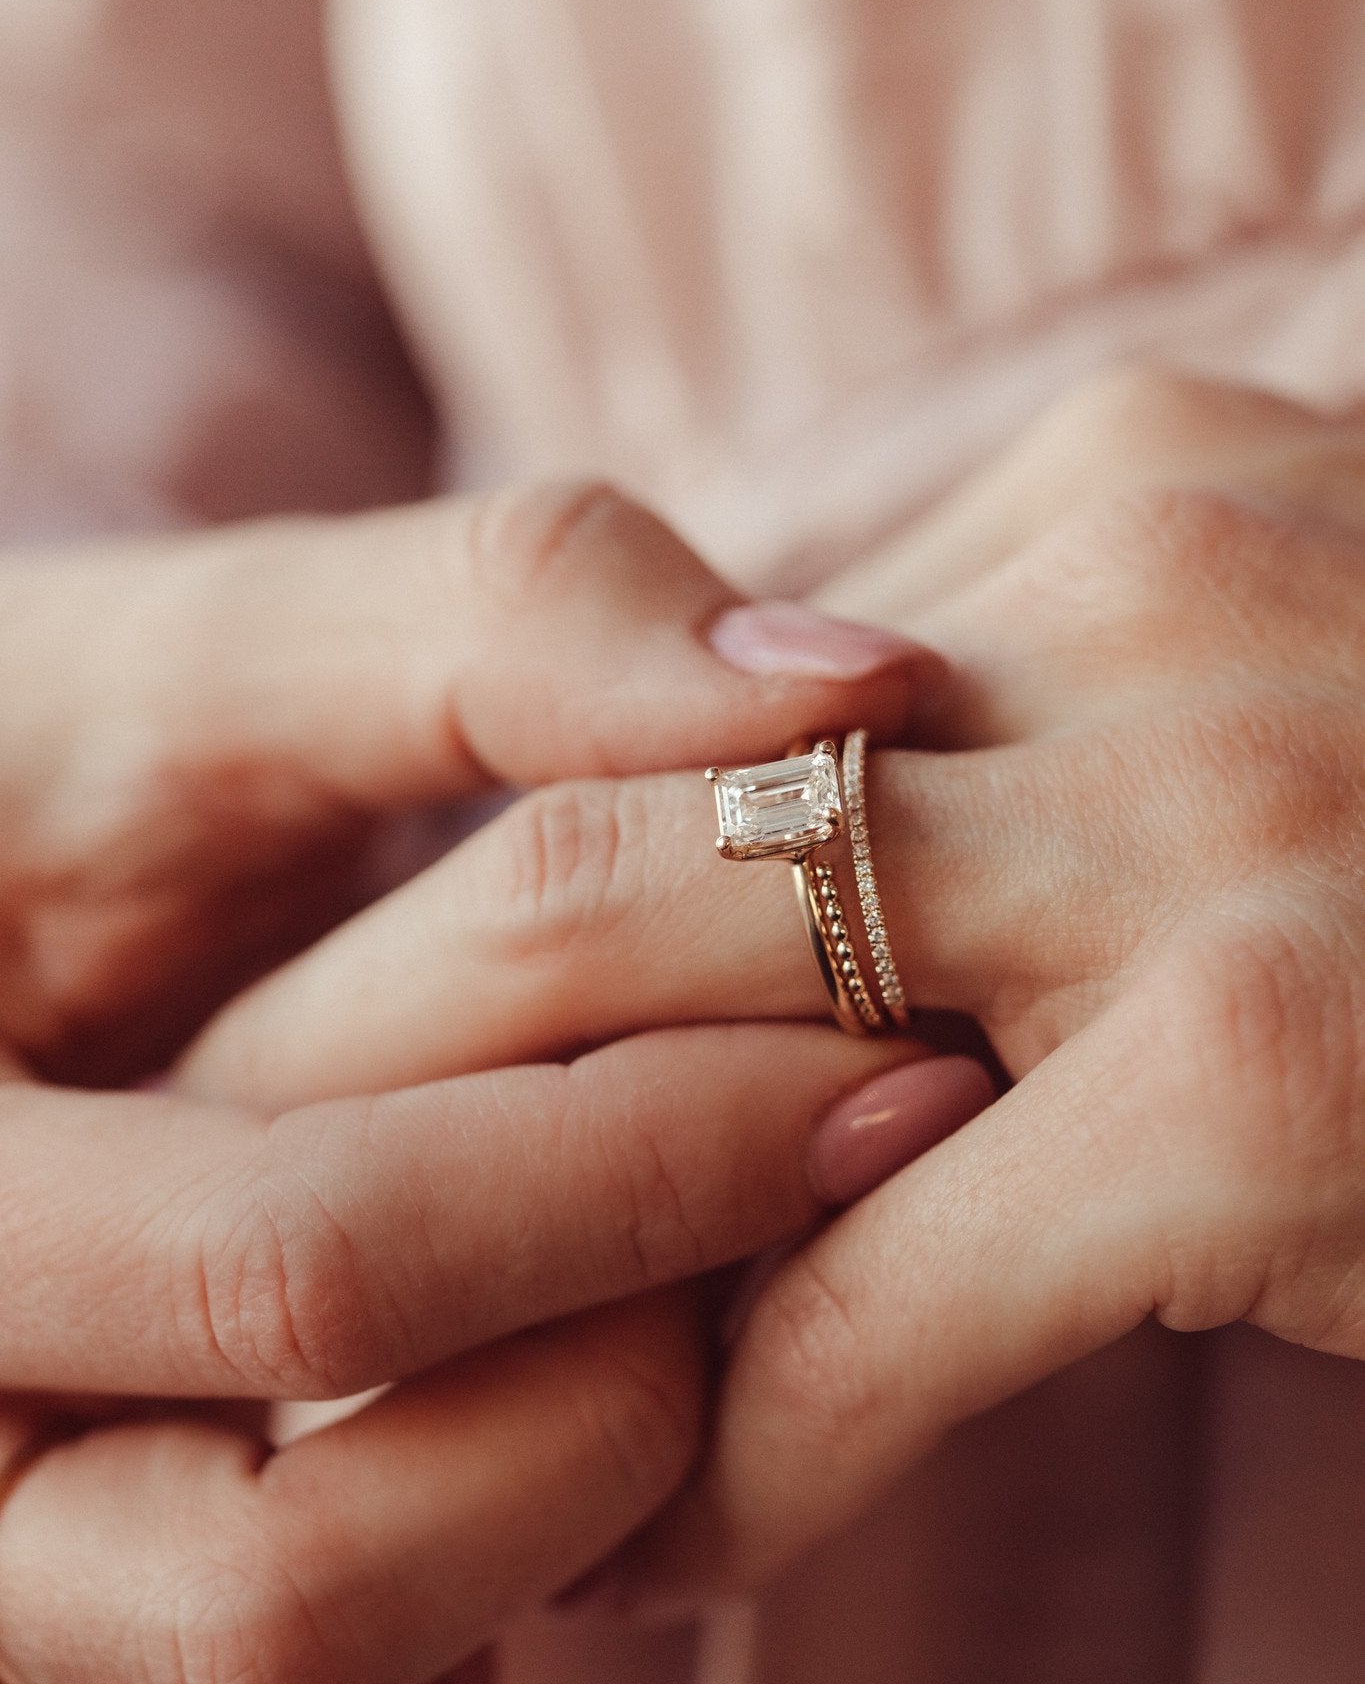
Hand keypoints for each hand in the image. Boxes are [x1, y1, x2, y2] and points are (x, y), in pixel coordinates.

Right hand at [0, 482, 969, 1680]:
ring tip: (731, 1246)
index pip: (299, 1270)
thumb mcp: (187, 663)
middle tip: (838, 1177)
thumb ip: (486, 626)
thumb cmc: (24, 760)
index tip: (880, 1065)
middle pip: (299, 1576)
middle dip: (636, 1375)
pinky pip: (345, 1623)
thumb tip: (851, 689)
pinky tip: (625, 1309)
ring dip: (589, 1473)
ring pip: (323, 1649)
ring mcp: (19, 1546)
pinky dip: (520, 1503)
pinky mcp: (109, 1565)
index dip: (632, 1170)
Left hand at [188, 372, 1364, 1617]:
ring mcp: (1210, 818)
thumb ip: (1016, 716)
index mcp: (1106, 492)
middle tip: (228, 1196)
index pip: (667, 703)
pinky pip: (882, 1282)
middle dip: (372, 1045)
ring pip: (683, 1038)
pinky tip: (666, 1540)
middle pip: (599, 836)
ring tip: (360, 1384)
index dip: (473, 880)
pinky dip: (745, 1430)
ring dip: (500, 1246)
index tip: (339, 1020)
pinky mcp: (1287, 1068)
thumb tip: (759, 831)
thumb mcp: (1248, 667)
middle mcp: (1129, 598)